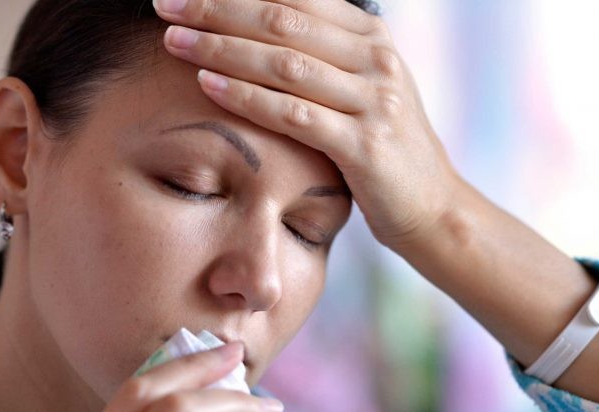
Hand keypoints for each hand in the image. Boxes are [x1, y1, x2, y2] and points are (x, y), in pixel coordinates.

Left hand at [153, 0, 462, 247]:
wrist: (433, 204)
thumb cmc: (384, 146)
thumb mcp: (363, 89)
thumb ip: (324, 56)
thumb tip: (263, 27)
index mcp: (371, 36)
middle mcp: (377, 58)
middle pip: (283, 20)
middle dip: (217, 8)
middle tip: (165, 4)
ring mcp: (375, 100)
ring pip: (285, 63)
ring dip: (222, 48)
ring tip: (174, 40)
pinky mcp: (365, 145)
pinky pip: (294, 114)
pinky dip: (247, 97)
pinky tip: (207, 85)